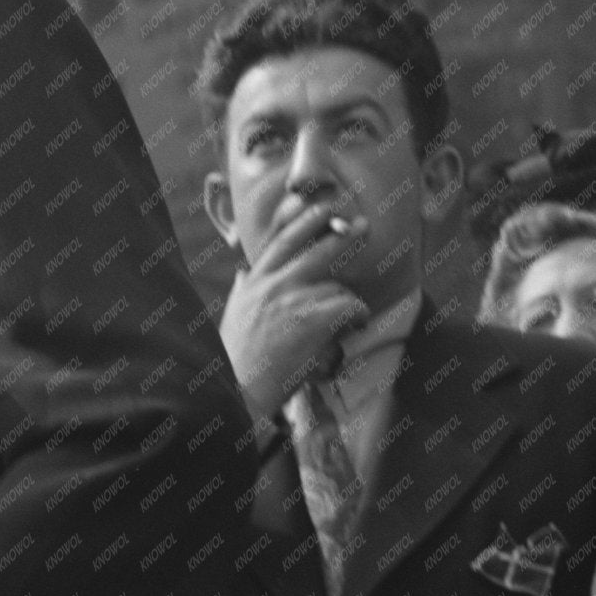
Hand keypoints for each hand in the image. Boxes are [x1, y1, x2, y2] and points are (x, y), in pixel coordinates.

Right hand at [219, 201, 370, 420]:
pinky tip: (354, 328)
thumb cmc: (237, 359)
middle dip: (342, 234)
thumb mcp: (233, 314)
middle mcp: (272, 284)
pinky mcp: (311, 320)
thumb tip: (242, 274)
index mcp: (255, 281)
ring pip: (337, 286)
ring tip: (347, 323)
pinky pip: (350, 306)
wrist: (238, 391)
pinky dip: (358, 317)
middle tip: (362, 224)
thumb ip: (242, 290)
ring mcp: (291, 299)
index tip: (320, 204)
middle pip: (315, 248)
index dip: (303, 218)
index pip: (282, 239)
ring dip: (347, 304)